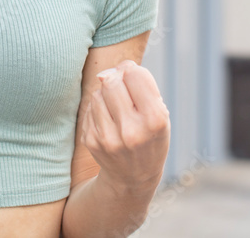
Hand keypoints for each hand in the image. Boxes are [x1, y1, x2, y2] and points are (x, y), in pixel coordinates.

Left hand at [81, 59, 169, 194]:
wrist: (134, 178)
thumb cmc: (150, 137)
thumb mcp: (160, 115)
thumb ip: (140, 87)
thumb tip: (104, 73)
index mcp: (155, 120)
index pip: (135, 75)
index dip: (132, 70)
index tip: (134, 78)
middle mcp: (131, 131)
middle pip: (112, 81)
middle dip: (117, 79)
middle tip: (124, 89)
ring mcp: (109, 138)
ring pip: (98, 93)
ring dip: (106, 95)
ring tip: (118, 108)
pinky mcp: (92, 142)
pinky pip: (90, 108)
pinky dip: (99, 109)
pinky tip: (109, 121)